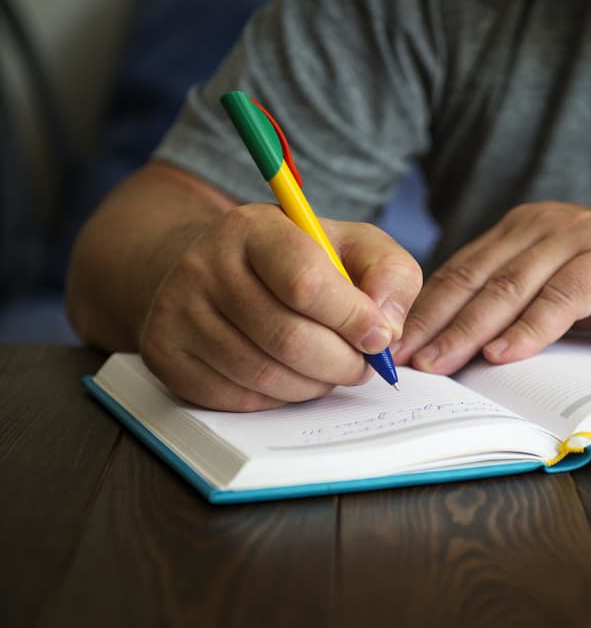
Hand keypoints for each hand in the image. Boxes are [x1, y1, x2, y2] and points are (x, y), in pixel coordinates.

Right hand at [140, 203, 420, 410]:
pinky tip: (292, 378)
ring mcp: (177, 309)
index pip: (305, 283)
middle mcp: (205, 263)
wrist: (224, 270)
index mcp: (255, 228)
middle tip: (362, 366)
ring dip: (313, 385)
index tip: (380, 337)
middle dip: (340, 363)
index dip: (352, 319)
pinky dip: (278, 400)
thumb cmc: (304, 262)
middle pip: (287, 338)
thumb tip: (387, 327)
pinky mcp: (164, 352)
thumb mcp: (355, 248)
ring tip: (330, 370)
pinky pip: (235, 398)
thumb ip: (389, 275)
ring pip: (263, 375)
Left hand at [394, 202, 590, 373]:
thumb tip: (462, 343)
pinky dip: (530, 329)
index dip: (423, 309)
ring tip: (441, 363)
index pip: (458, 271)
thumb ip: (515, 301)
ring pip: (510, 288)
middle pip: (474, 279)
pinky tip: (505, 354)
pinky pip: (561, 298)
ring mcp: (576, 237)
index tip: (394, 344)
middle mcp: (540, 225)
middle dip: (434, 323)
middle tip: (403, 359)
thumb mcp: (557, 285)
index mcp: (519, 228)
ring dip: (470, 330)